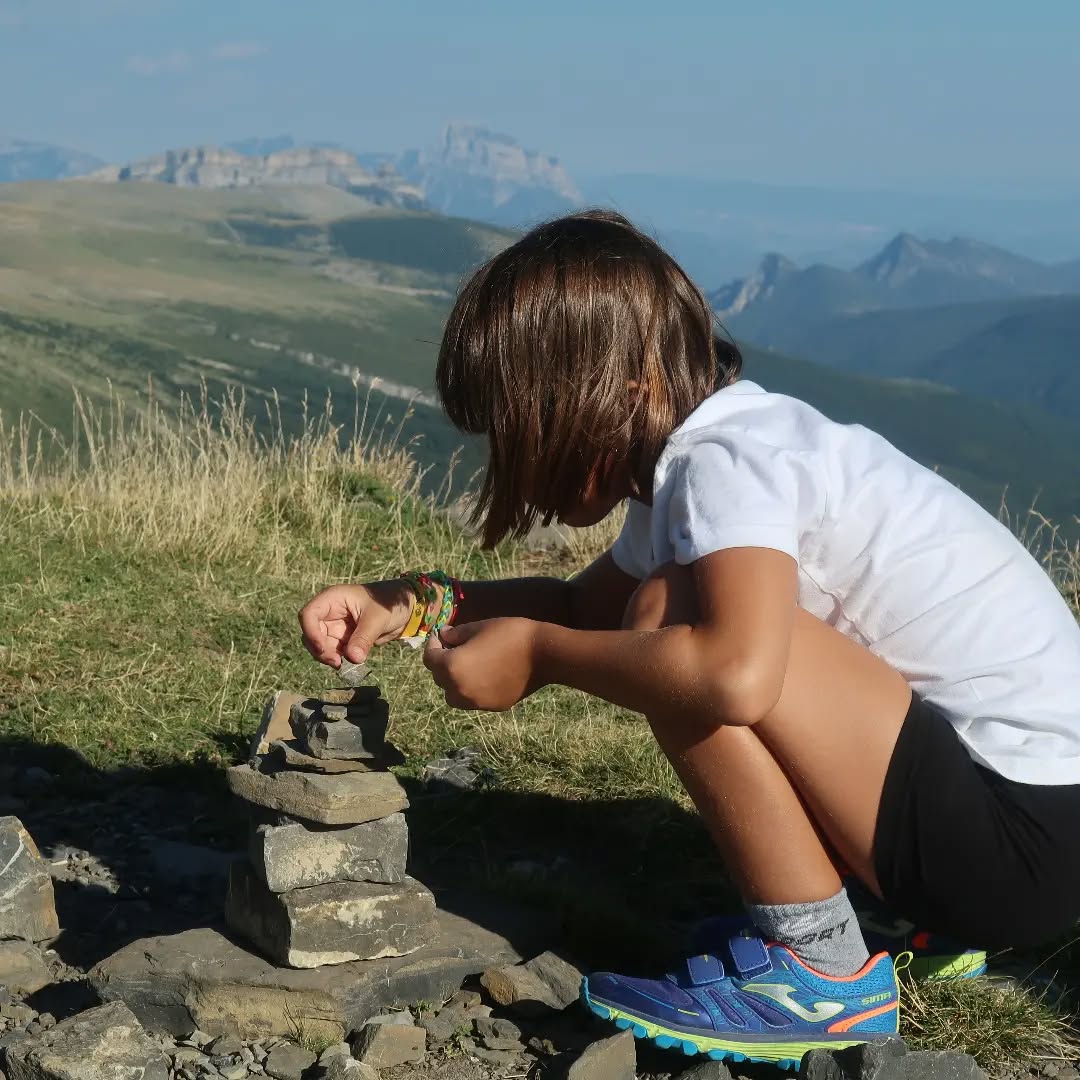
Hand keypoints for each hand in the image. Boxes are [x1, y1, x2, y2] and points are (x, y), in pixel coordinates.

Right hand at [298, 580, 415, 666]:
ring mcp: (335, 626)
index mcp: (333, 599)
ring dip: (327, 656)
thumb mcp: (377, 618)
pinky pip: (332, 651)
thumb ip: (363, 638)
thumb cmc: (390, 603)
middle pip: (311, 633)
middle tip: (337, 661)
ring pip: (319, 645)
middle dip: (319, 649)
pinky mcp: (343, 638)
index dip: (311, 632)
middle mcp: (330, 612)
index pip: (309, 615)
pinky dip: (337, 658)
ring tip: (343, 663)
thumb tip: (352, 658)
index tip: (323, 649)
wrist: (405, 609)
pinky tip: (350, 661)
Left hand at [423, 619, 545, 710]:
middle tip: (454, 648)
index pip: (429, 659)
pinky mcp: (492, 707)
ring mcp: (476, 702)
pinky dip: (472, 689)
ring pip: (453, 695)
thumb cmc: (510, 634)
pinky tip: (486, 674)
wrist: (544, 654)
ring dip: (454, 681)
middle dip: (443, 663)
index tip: (440, 637)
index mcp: (452, 667)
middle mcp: (459, 689)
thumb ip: (456, 635)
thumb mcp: (479, 627)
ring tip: (468, 665)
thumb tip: (444, 637)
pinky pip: (473, 700)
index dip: (432, 645)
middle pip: (440, 678)